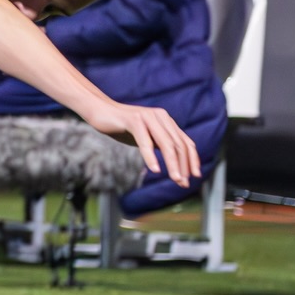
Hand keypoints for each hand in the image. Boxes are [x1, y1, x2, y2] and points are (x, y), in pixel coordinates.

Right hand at [83, 101, 199, 188]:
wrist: (100, 111)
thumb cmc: (122, 126)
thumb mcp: (145, 136)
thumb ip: (160, 144)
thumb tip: (176, 163)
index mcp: (166, 120)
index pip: (185, 142)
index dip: (192, 160)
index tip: (194, 176)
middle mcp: (160, 116)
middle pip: (178, 145)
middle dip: (183, 166)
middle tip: (183, 183)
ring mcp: (147, 117)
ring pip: (166, 144)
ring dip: (172, 164)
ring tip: (175, 179)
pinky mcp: (133, 120)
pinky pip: (145, 141)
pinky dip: (151, 157)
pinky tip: (154, 169)